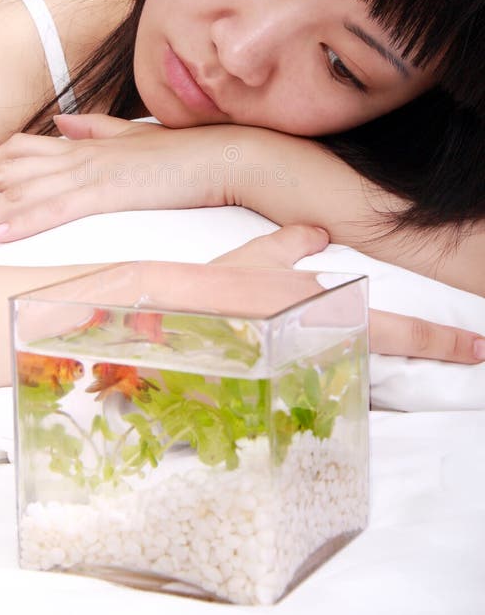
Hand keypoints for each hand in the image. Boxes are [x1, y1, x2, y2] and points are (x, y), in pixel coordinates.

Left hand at [0, 114, 247, 241]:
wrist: (223, 154)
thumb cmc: (183, 151)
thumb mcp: (133, 137)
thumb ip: (96, 128)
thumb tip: (64, 121)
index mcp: (82, 145)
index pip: (20, 149)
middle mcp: (76, 154)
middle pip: (5, 165)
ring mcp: (90, 173)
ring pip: (19, 192)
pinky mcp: (108, 193)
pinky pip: (56, 210)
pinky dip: (23, 221)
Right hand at [211, 227, 484, 364]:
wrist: (169, 324)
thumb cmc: (212, 289)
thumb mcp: (252, 257)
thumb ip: (287, 245)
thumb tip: (316, 235)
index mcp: (323, 307)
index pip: (396, 327)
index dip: (440, 340)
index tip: (476, 346)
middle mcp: (322, 340)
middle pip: (391, 350)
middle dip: (435, 348)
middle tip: (472, 349)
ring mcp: (307, 370)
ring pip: (361, 369)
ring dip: (385, 364)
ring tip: (406, 356)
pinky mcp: (285, 389)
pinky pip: (324, 384)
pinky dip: (339, 377)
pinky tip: (341, 374)